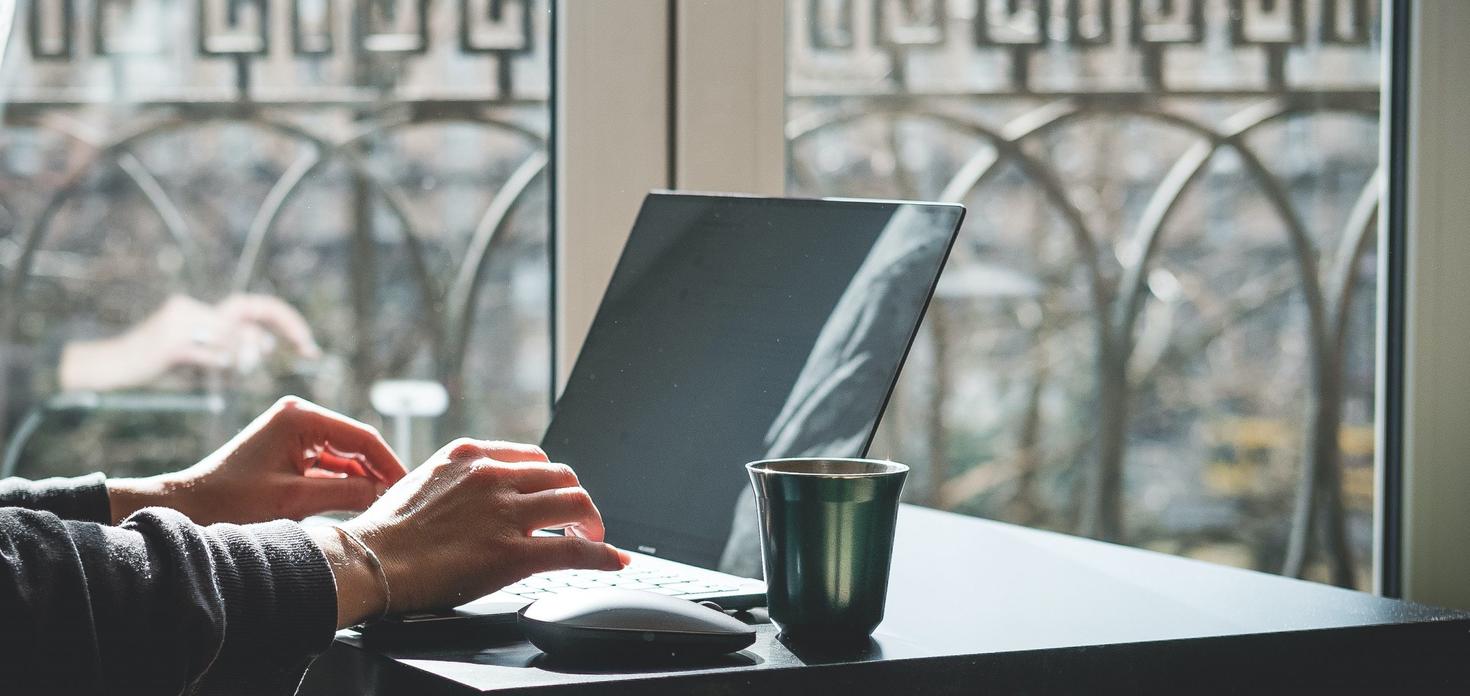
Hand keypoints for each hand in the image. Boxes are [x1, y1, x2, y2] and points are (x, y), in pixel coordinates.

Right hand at [58, 293, 321, 391]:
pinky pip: (215, 357)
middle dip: (285, 329)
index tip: (309, 345)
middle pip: (251, 314)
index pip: (253, 306)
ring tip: (230, 370)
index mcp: (200, 310)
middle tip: (306, 350)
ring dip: (243, 360)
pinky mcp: (172, 345)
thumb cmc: (153, 367)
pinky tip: (211, 373)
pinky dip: (222, 367)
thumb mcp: (196, 356)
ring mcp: (181, 324)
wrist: (106, 369)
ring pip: (236, 340)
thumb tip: (264, 346)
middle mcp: (192, 309)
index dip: (285, 321)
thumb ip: (228, 348)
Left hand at [107, 396, 406, 524]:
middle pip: (355, 445)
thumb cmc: (232, 501)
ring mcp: (295, 434)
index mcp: (301, 417)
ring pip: (344, 458)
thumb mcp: (294, 499)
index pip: (362, 437)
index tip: (407, 487)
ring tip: (384, 506)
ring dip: (361, 481)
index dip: (389, 463)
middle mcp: (300, 417)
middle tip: (401, 500)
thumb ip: (345, 493)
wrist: (188, 507)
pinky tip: (361, 503)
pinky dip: (343, 485)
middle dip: (378, 472)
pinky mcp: (289, 452)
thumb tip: (385, 493)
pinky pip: (327, 467)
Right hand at [310, 439, 630, 627]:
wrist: (368, 560)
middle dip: (577, 499)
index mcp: (471, 456)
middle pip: (563, 476)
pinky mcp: (512, 552)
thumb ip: (458, 481)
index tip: (554, 495)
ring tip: (592, 538)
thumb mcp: (423, 481)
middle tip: (579, 520)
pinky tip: (612, 559)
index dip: (551, 479)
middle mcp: (494, 477)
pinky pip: (573, 548)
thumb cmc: (386, 531)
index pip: (534, 457)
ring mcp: (505, 514)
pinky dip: (601, 553)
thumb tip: (474, 495)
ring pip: (576, 502)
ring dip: (592, 522)